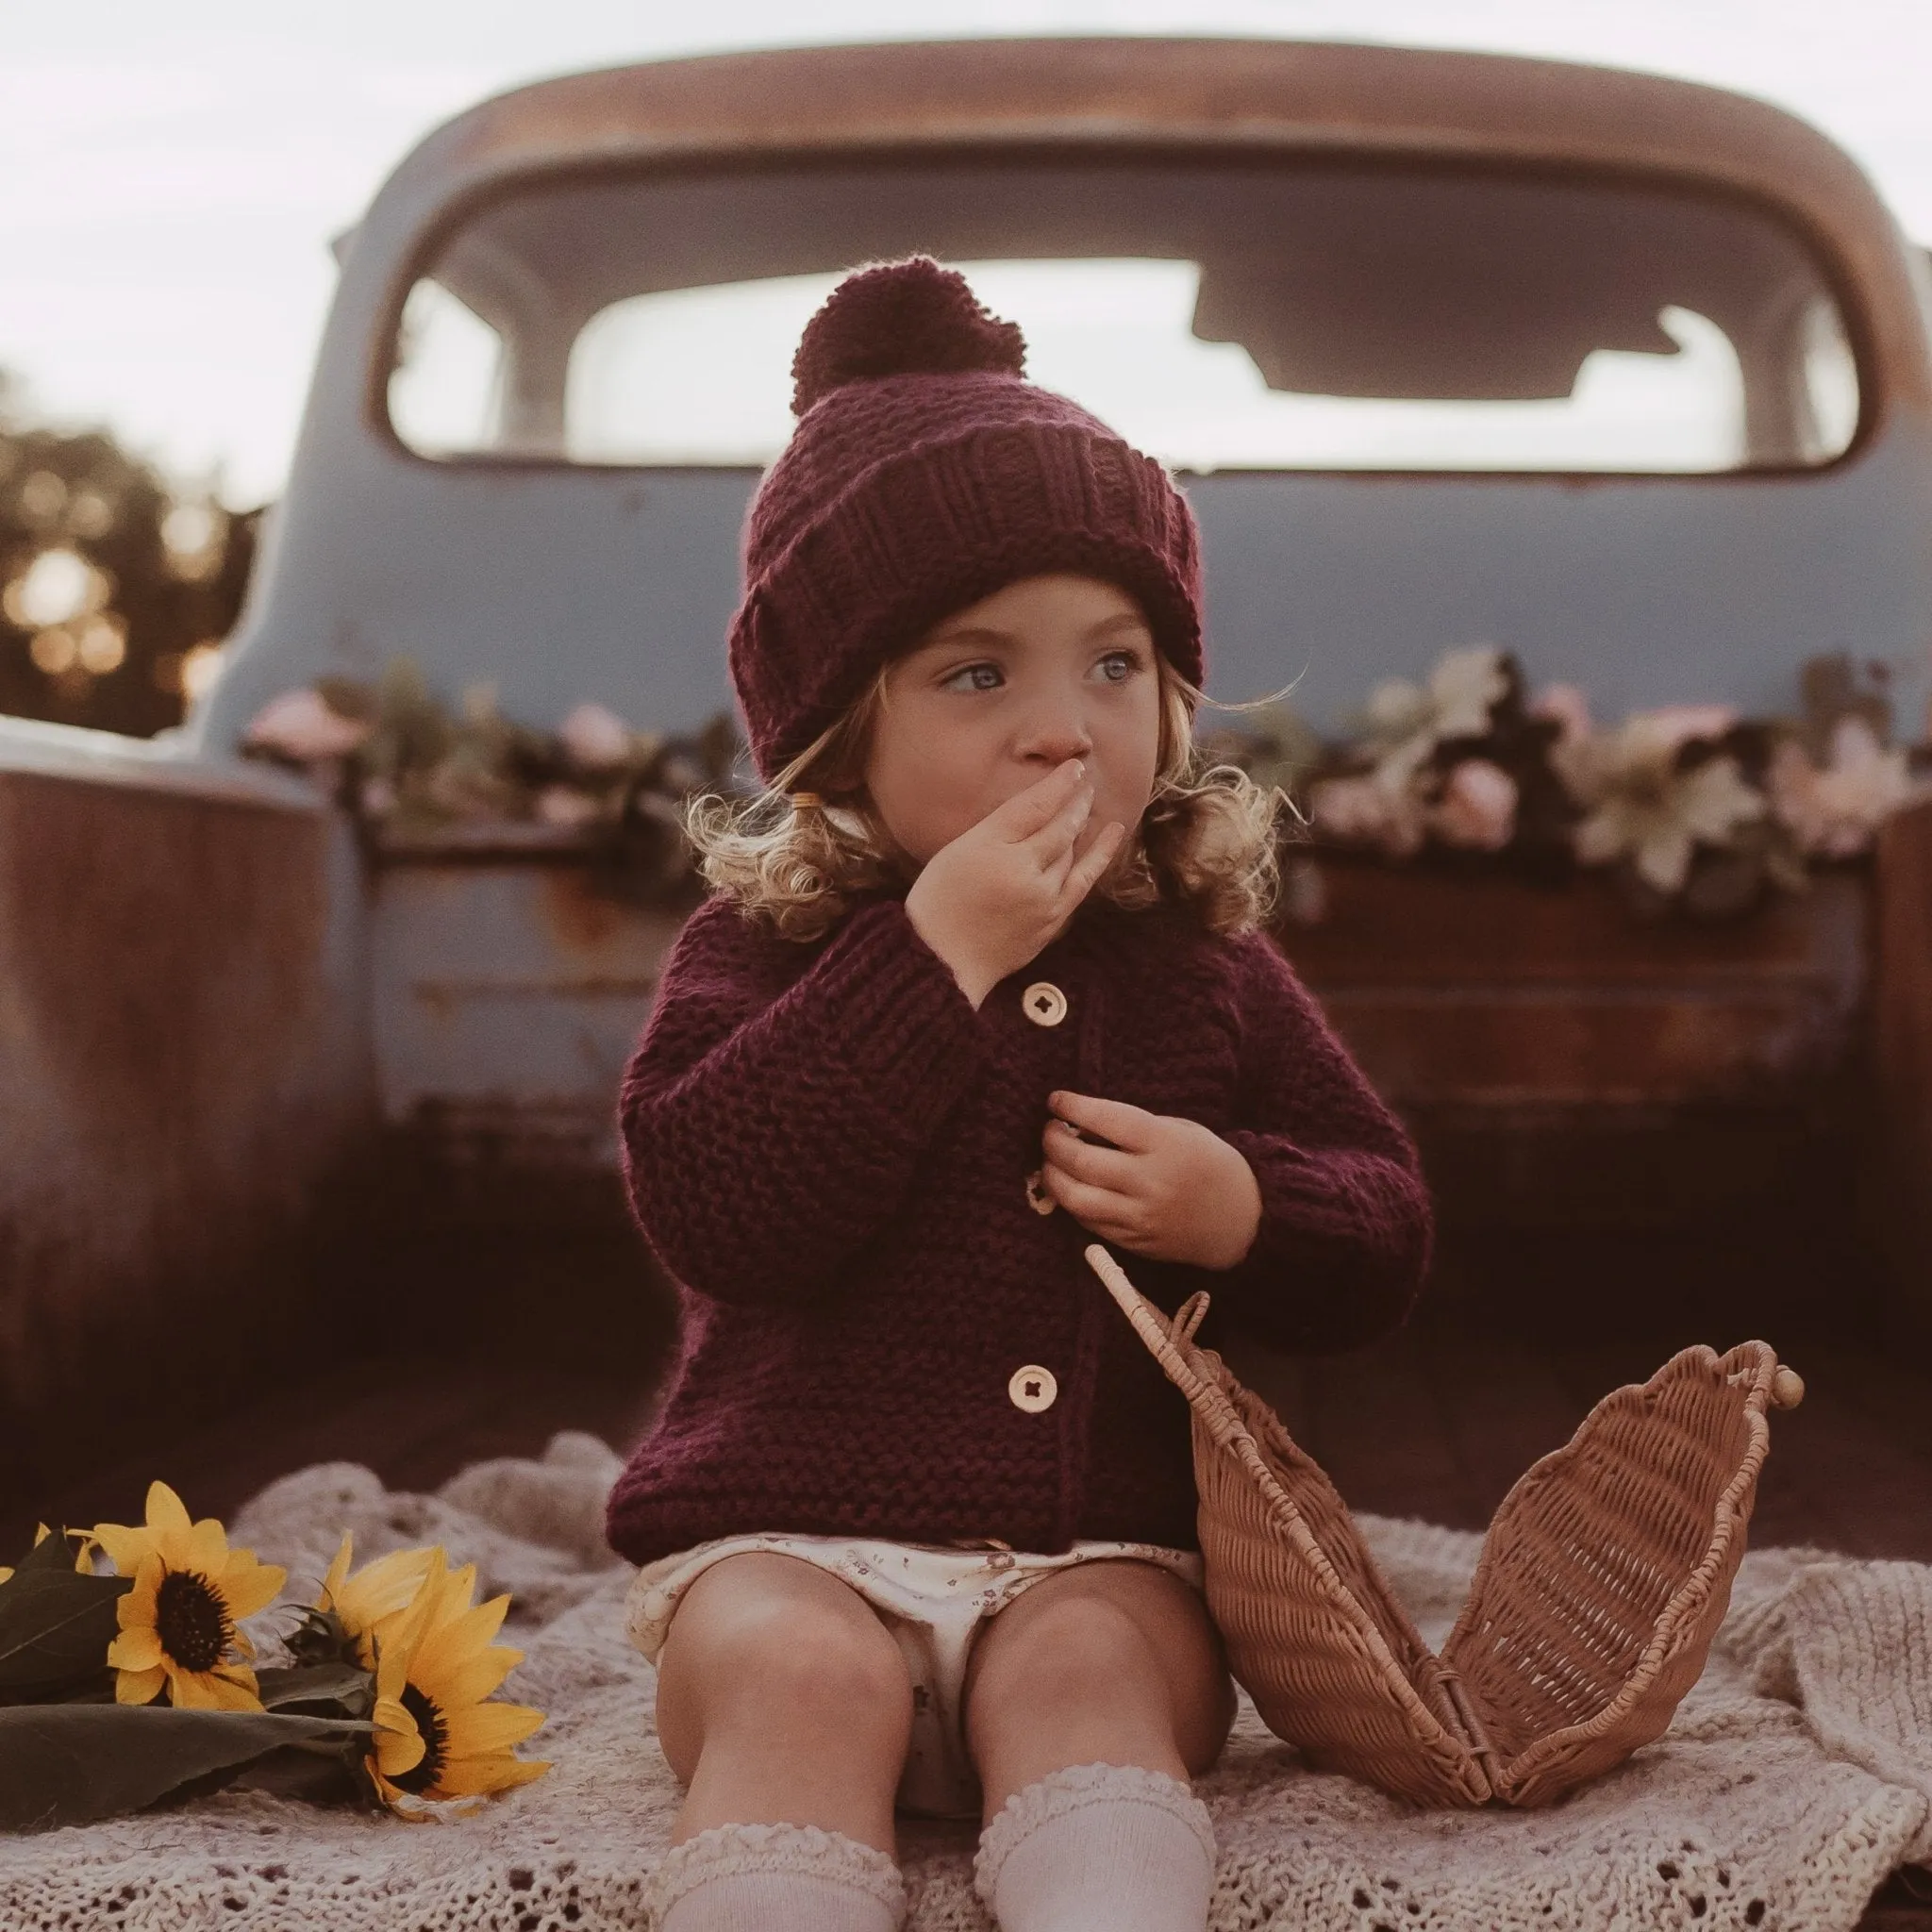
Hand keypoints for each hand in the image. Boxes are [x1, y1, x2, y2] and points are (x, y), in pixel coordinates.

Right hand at [905, 759, 1126, 1008]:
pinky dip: (1099, 856)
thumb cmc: (938, 902)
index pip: (1034, 807)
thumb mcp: (958, 851)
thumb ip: (998, 827)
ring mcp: (1042, 899)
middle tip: (1084, 782)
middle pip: (1059, 828)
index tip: (1074, 766)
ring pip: (1071, 852)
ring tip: (1089, 805)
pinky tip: (1112, 835)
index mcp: (992, 849)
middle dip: (1075, 802)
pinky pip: (1082, 882)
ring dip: (1082, 825)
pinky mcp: (1052, 921)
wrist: (942, 961)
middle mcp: (1023, 871)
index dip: (1058, 784)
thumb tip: (1036, 805)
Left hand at [1039, 1090, 1262, 1270]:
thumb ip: (1135, 1128)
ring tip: (1050, 1160)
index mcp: (1165, 1144)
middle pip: (1082, 1161)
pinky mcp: (1132, 1241)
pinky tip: (1069, 1186)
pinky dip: (1071, 1201)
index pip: (1107, 1120)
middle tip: (1049, 1130)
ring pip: (1075, 1198)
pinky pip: (1087, 1221)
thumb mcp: (1181, 1131)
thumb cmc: (1210, 1165)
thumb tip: (1082, 1124)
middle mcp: (1149, 1181)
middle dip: (1053, 1141)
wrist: (1240, 1222)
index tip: (1056, 1100)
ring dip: (1052, 1175)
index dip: (1074, 1108)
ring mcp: (1139, 1215)